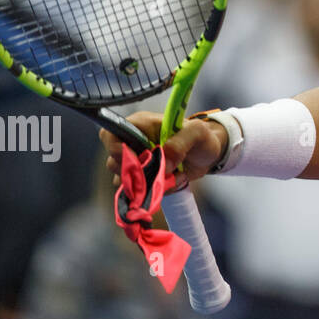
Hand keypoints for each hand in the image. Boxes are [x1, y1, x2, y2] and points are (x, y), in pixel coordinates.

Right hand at [101, 112, 227, 185]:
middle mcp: (133, 144)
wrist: (208, 155)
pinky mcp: (144, 179)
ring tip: (173, 174)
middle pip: (113, 162)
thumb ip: (180, 142)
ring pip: (125, 180)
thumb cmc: (201, 137)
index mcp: (140, 125)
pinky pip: (140, 192)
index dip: (115, 148)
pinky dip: (157, 192)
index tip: (136, 159)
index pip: (110, 134)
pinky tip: (173, 181)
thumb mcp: (197, 133)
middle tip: (160, 170)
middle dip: (136, 171)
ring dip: (149, 183)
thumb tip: (163, 162)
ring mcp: (137, 163)